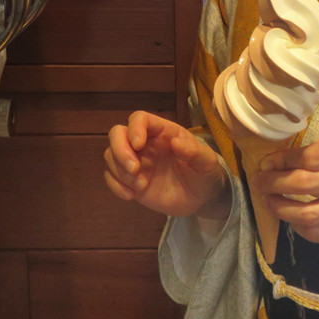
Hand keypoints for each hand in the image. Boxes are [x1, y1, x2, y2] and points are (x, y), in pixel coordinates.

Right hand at [104, 111, 230, 218]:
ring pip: (111, 155)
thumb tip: (176, 143)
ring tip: (141, 186)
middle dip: (120, 150)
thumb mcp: (207, 162)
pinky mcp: (130, 181)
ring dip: (120, 171)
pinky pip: (111, 178)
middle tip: (134, 169)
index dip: (135, 128)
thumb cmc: (204, 173)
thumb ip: (195, 151)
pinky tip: (132, 196)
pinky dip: (116, 186)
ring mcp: (136, 162)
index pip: (139, 119)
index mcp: (163, 132)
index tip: (139, 145)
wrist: (201, 199)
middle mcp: (145, 144)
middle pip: (117, 133)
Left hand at [253, 137, 318, 256]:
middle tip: (259, 182)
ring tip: (268, 200)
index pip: (310, 158)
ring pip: (309, 215)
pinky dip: (298, 226)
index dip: (282, 161)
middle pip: (306, 185)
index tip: (266, 163)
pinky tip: (290, 216)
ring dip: (281, 208)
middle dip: (274, 184)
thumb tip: (276, 163)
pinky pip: (317, 234)